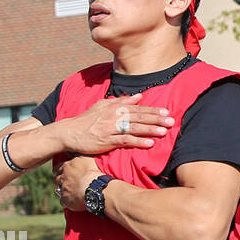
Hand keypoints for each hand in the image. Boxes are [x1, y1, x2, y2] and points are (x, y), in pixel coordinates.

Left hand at [54, 155, 102, 212]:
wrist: (95, 187)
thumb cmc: (94, 172)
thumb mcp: (88, 158)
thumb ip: (80, 154)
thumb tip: (77, 147)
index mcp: (67, 167)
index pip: (58, 168)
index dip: (60, 170)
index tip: (63, 171)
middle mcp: (62, 178)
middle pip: (57, 179)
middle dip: (61, 180)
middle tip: (68, 182)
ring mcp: (63, 189)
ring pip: (59, 190)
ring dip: (64, 191)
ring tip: (72, 192)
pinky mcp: (65, 200)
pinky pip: (64, 201)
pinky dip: (68, 201)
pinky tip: (74, 201)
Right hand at [57, 94, 173, 154]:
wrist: (69, 132)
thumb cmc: (87, 119)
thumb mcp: (103, 106)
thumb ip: (122, 101)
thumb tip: (139, 96)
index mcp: (115, 108)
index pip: (138, 108)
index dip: (153, 110)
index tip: (166, 112)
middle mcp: (114, 116)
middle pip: (139, 117)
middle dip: (156, 119)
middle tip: (171, 121)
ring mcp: (111, 128)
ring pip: (134, 128)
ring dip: (150, 130)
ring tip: (164, 131)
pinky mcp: (107, 141)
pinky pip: (125, 140)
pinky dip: (138, 142)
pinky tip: (149, 144)